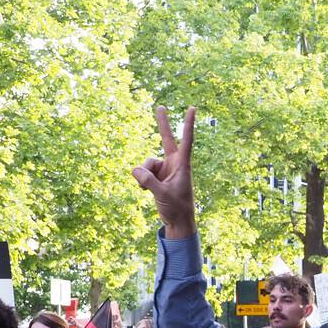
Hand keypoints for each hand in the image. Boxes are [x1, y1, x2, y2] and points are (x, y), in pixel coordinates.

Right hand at [132, 106, 196, 235]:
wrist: (177, 222)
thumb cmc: (177, 208)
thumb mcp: (162, 194)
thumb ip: (148, 181)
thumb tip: (134, 170)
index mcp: (182, 165)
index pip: (186, 140)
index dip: (188, 124)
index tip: (192, 108)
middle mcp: (173, 164)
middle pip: (166, 139)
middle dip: (162, 124)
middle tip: (161, 106)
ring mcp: (164, 170)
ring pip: (146, 163)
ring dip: (143, 174)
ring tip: (146, 188)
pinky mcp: (156, 177)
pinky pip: (142, 172)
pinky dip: (140, 180)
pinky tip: (144, 190)